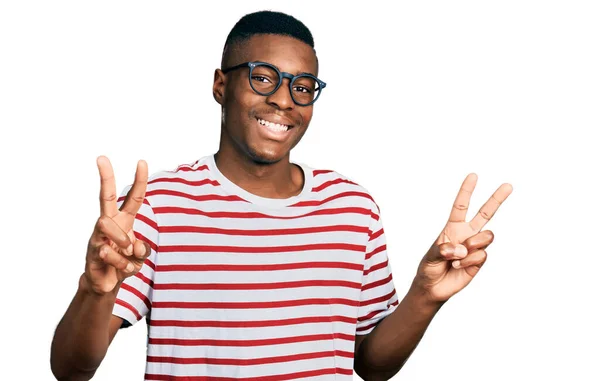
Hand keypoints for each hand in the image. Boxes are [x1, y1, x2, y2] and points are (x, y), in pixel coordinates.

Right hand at [83, 156, 150, 294]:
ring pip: (106, 224)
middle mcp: (109, 223)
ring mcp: (98, 235)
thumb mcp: (140, 257)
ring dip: (122, 241)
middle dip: (105, 177)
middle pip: (106, 196)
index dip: (139, 180)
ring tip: (126, 253)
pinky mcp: (92, 250)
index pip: (134, 197)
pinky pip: (107, 251)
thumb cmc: (124, 263)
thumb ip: (142, 250)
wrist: (106, 283)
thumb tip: (135, 245)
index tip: (142, 161)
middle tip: (102, 157)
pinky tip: (120, 269)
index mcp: (125, 220)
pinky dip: (121, 264)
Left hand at [414, 173, 511, 302]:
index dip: (466, 191)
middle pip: (485, 214)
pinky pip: (481, 255)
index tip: (473, 176)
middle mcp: (466, 234)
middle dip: (497, 199)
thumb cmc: (429, 268)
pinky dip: (468, 261)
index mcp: (452, 227)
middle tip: (508, 185)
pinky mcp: (479, 261)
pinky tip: (458, 266)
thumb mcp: (430, 256)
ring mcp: (475, 247)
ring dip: (473, 244)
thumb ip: (443, 250)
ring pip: (487, 236)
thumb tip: (461, 249)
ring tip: (458, 256)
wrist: (433, 288)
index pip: (461, 206)